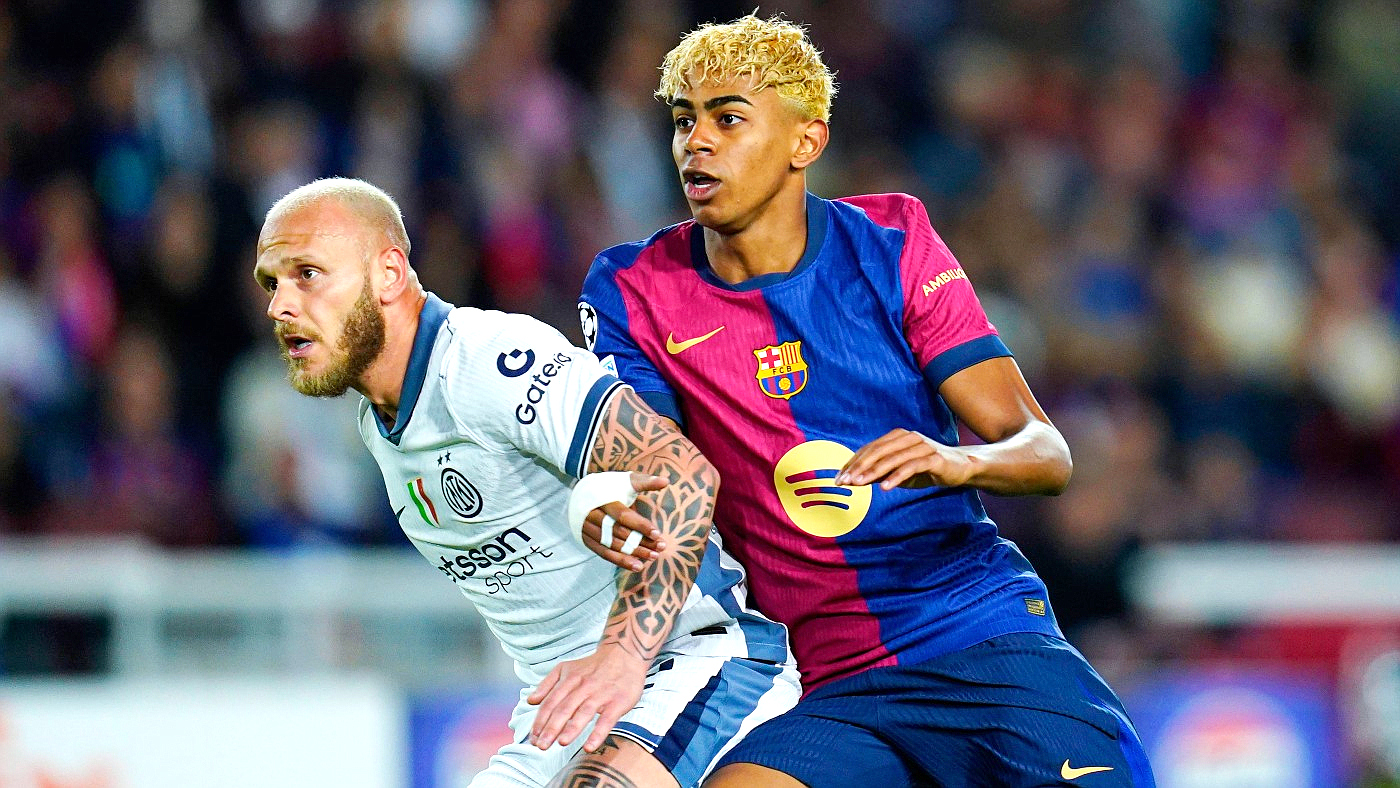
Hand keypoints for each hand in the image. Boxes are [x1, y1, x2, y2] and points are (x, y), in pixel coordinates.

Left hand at [526, 643, 648, 752]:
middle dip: (551, 729)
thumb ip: (547, 684)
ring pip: (584, 713)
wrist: (624, 653)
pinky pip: (607, 719)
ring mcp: (601, 694)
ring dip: (572, 729)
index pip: (551, 702)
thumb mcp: (566, 668)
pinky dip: (598, 733)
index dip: (540, 721)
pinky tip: (589, 747)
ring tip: (561, 743)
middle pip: (564, 709)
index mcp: (569, 679)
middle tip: (541, 746)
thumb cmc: (593, 666)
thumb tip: (530, 701)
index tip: (533, 738)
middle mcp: (583, 686)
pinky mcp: (618, 702)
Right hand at [580, 472, 667, 571]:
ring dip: (633, 554)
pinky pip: (604, 554)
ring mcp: (587, 529)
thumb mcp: (625, 481)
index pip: (622, 515)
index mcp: (601, 499)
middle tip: (660, 548)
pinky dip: (621, 561)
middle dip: (640, 541)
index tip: (657, 533)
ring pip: (611, 545)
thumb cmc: (610, 487)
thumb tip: (666, 481)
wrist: (581, 494)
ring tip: (652, 557)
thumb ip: (645, 482)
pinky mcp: (587, 540)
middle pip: (618, 532)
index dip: (640, 525)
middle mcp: (592, 515)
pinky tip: (637, 566)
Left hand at [836, 429, 974, 490]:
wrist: (960, 468)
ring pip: (892, 458)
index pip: (869, 449)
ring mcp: (921, 446)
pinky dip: (896, 477)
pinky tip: (884, 487)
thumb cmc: (926, 469)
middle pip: (878, 451)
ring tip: (858, 484)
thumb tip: (853, 480)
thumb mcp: (899, 472)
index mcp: (897, 437)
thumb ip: (878, 473)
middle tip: (844, 482)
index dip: (853, 463)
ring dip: (873, 472)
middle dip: (858, 467)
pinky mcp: (934, 458)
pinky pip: (911, 467)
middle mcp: (908, 437)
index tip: (839, 478)